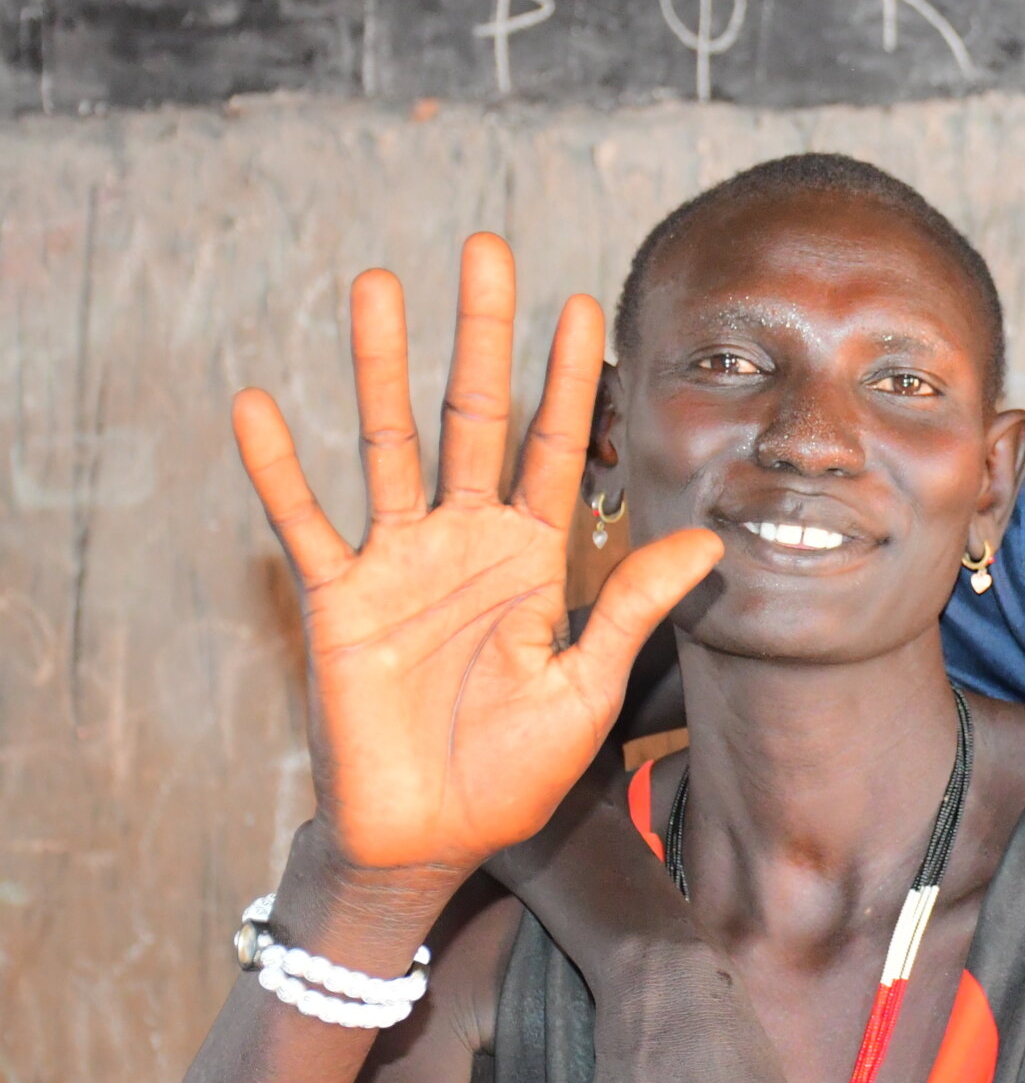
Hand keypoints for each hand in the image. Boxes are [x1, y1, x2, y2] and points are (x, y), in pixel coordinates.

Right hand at [234, 234, 722, 873]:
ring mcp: (399, 563)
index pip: (554, 447)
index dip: (567, 378)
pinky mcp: (338, 601)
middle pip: (472, 416)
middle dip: (479, 334)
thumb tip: (710, 543)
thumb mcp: (588, 683)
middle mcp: (465, 542)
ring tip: (376, 283)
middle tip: (487, 247)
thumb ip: (633, 606)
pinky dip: (277, 468)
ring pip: (388, 443)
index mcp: (532, 558)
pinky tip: (256, 405)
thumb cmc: (514, 769)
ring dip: (380, 366)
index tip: (582, 301)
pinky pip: (304, 522)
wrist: (434, 836)